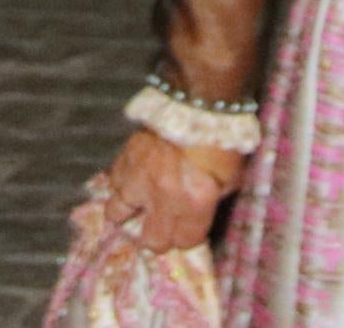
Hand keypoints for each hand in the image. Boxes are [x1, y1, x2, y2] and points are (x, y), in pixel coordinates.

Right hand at [98, 126, 242, 255]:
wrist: (199, 100)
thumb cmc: (222, 140)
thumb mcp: (231, 178)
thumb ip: (213, 202)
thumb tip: (198, 216)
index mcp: (195, 204)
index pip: (184, 242)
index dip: (187, 238)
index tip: (188, 230)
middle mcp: (164, 198)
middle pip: (151, 241)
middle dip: (158, 237)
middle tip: (162, 225)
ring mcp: (141, 178)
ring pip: (117, 213)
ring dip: (128, 213)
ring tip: (138, 206)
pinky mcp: (126, 157)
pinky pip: (113, 181)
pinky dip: (121, 184)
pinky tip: (132, 179)